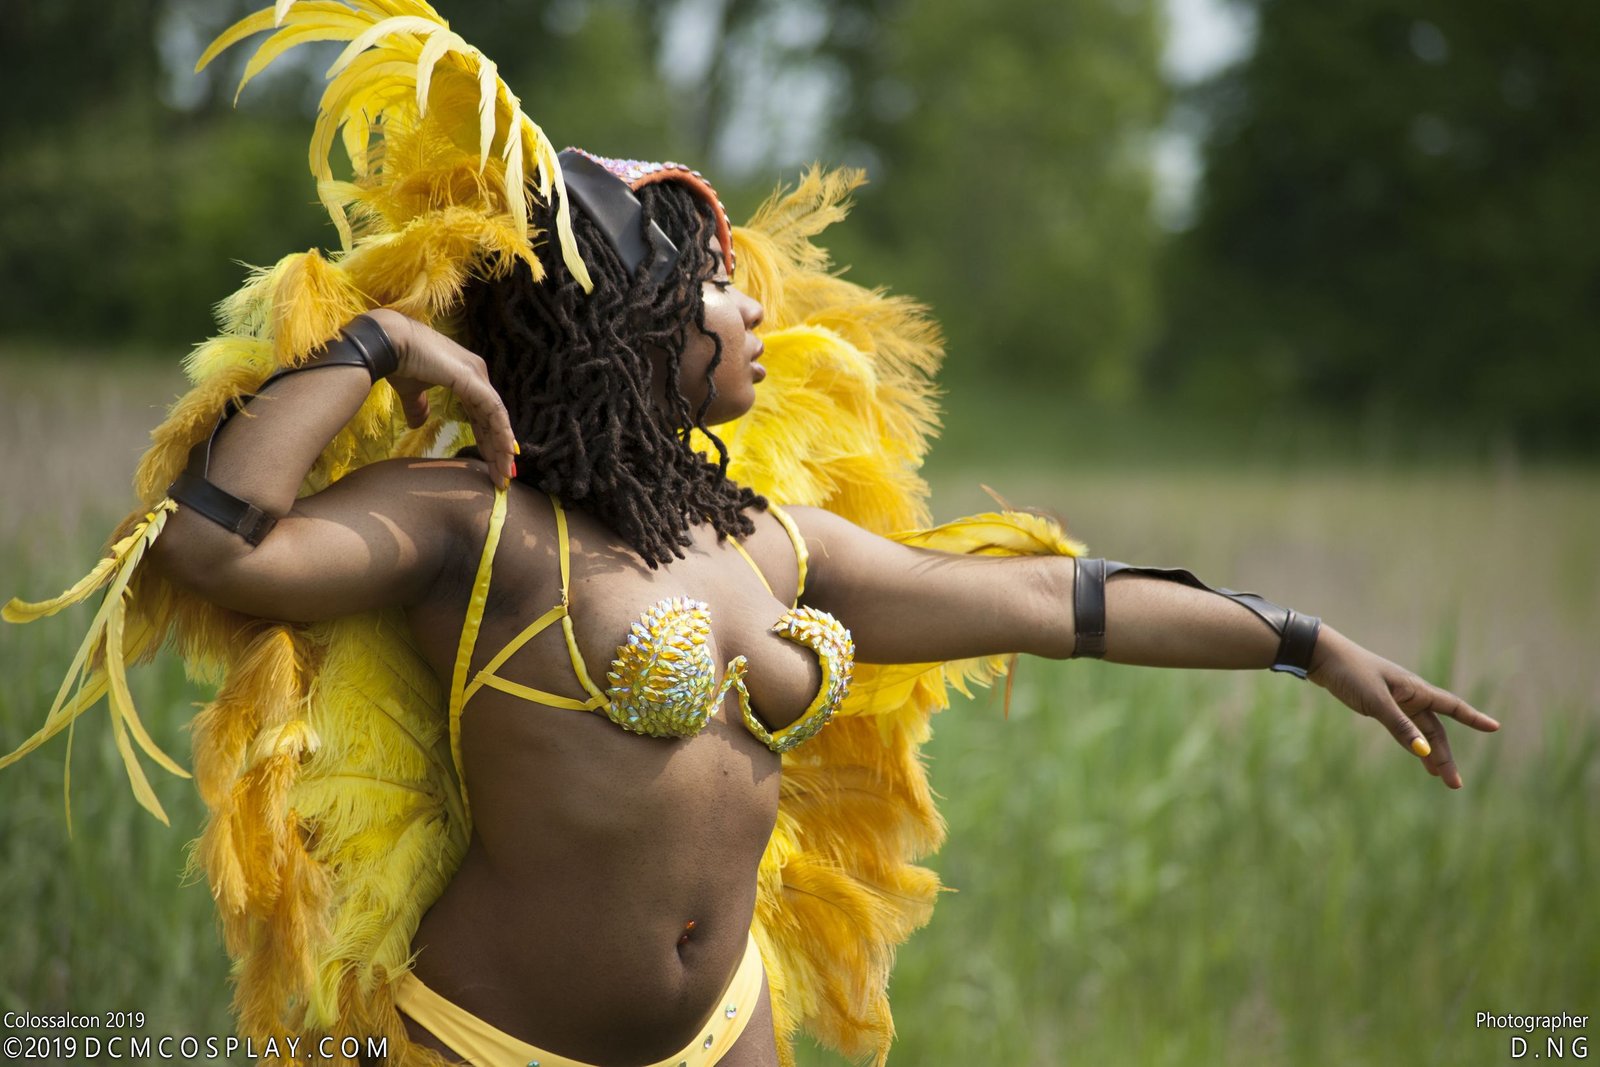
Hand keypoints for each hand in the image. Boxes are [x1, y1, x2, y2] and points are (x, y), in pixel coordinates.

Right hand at [367, 309, 518, 487]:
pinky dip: (501, 433)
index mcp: (466, 377)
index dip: (488, 438)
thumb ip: (418, 407)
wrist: (389, 343)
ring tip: (504, 474)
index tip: (490, 462)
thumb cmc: (399, 362)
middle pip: (493, 418)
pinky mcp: (473, 380)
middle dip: (498, 449)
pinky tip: (505, 453)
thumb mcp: (412, 391)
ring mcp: (477, 375)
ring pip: (497, 418)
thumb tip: (418, 423)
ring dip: (502, 448)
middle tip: (502, 477)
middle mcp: (477, 374)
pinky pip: (494, 412)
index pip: (483, 413)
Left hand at [1307, 626, 1499, 788]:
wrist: (1322, 657)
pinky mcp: (1380, 704)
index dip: (1473, 718)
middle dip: (1445, 755)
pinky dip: (1412, 743)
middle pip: (1435, 729)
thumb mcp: (1376, 702)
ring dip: (1429, 753)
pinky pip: (1404, 727)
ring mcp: (1395, 700)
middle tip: (1454, 784)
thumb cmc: (1350, 673)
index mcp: (1414, 688)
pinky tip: (1419, 757)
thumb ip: (1400, 726)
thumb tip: (1423, 752)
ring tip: (1440, 777)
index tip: (1495, 727)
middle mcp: (1410, 694)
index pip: (1451, 706)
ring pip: (1420, 730)